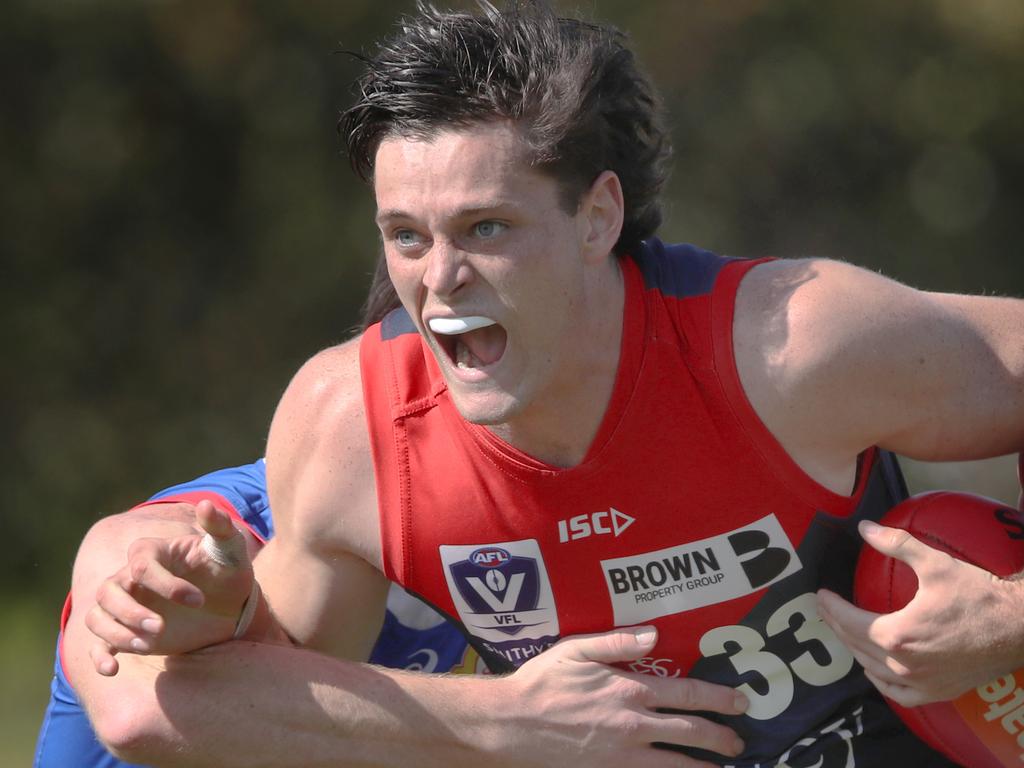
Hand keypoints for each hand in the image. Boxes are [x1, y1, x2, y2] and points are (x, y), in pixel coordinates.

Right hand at [85, 500, 254, 675]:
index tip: (198, 600)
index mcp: (153, 553)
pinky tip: (112, 669)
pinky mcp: (128, 632)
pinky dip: (99, 656)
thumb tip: (206, 504)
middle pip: (108, 590)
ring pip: (97, 617)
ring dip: (117, 632)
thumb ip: (220, 526)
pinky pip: (99, 643)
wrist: (230, 605)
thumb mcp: (230, 549)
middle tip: (161, 628)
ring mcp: (127, 606)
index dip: (165, 584)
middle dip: (130, 611)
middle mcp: (132, 578)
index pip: (141, 564)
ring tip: (148, 644)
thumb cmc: (227, 571)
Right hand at [502, 627, 747, 766]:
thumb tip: (654, 634)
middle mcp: (632, 723)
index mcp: (627, 689)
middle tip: (739, 740)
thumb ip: (616, 642)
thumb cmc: (543, 681)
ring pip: (675, 763)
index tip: (741, 701)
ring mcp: (622, 753)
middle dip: (720, 737)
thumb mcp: (575, 649)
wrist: (513, 724)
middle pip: (689, 731)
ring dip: (703, 766)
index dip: (718, 698)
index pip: (686, 693)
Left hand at [817, 519, 1023, 706]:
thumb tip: (864, 528)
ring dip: (854, 649)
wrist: (1020, 628)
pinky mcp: (938, 692)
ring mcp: (921, 683)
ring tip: (845, 630)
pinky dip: (880, 681)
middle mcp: (904, 665)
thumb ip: (895, 543)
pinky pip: (898, 695)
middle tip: (826, 608)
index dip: (830, 607)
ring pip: (872, 669)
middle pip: (856, 645)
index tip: (821, 595)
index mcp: (897, 634)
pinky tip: (873, 669)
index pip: (848, 622)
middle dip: (836, 624)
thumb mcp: (934, 563)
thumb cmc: (978, 595)